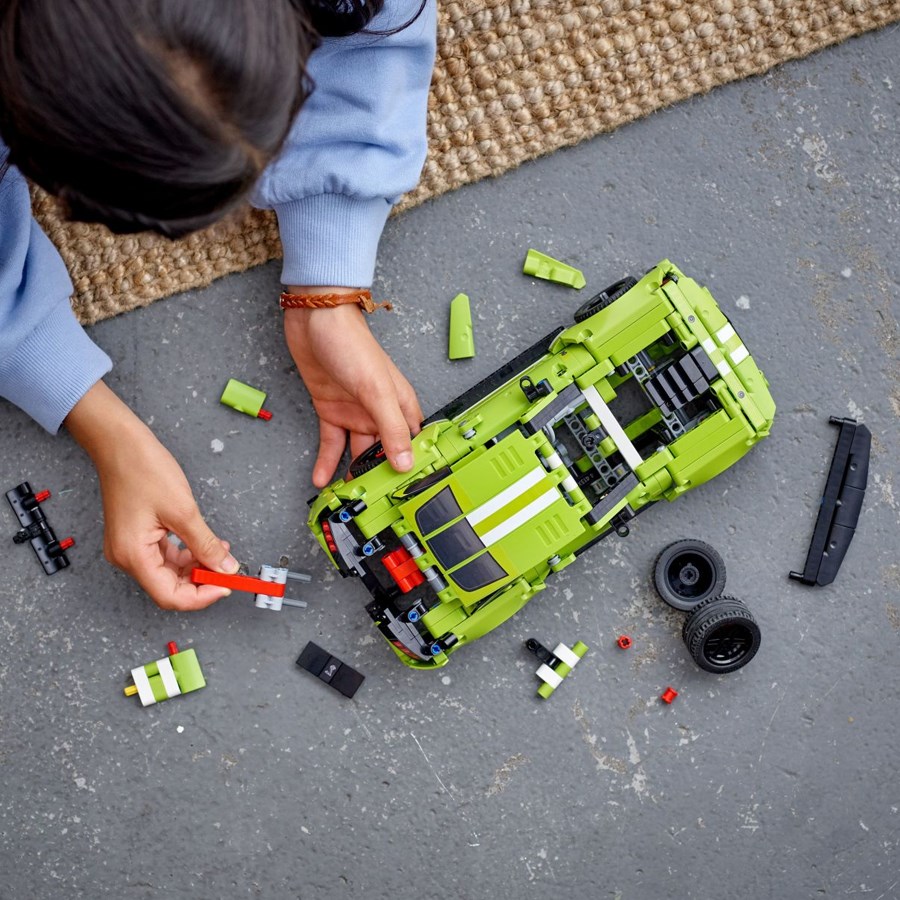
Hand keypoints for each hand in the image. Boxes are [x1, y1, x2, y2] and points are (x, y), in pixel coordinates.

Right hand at [65, 381, 239, 609]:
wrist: (119, 444)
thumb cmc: (143, 469)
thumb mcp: (183, 511)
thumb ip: (205, 544)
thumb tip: (225, 568)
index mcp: (133, 555)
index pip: (170, 596)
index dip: (201, 596)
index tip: (226, 586)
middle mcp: (127, 557)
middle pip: (169, 586)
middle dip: (201, 580)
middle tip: (227, 568)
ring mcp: (130, 547)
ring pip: (169, 572)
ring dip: (196, 565)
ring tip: (219, 551)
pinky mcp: (137, 537)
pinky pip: (165, 556)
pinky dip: (187, 553)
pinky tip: (204, 543)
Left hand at [282, 292, 422, 487]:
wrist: (315, 320)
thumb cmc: (352, 344)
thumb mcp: (376, 391)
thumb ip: (391, 429)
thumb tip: (404, 462)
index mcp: (401, 405)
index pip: (412, 444)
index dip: (412, 468)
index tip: (408, 494)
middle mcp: (380, 412)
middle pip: (383, 453)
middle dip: (378, 478)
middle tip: (373, 505)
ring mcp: (355, 412)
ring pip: (357, 453)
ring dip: (351, 475)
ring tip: (346, 499)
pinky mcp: (330, 410)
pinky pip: (331, 443)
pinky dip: (325, 461)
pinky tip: (321, 478)